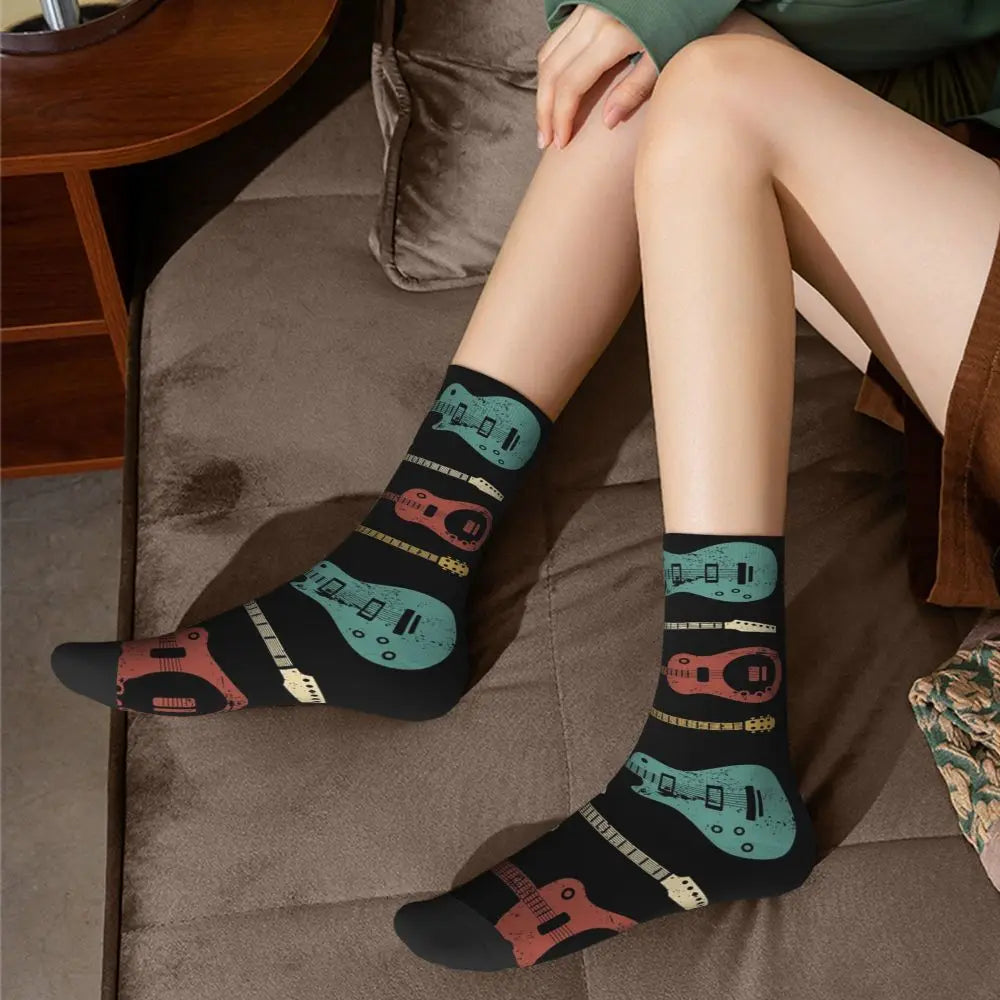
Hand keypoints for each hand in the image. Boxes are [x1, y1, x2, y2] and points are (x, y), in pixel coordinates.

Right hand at [536, 5, 656, 149]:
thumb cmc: (680, 22)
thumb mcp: (663, 58)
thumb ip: (635, 89)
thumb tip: (607, 122)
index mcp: (611, 36)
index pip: (571, 85)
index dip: (561, 118)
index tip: (560, 143)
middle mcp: (591, 21)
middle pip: (551, 72)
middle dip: (544, 111)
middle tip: (545, 141)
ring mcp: (584, 11)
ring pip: (548, 56)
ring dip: (543, 91)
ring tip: (546, 121)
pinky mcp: (583, 7)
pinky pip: (555, 40)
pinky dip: (549, 69)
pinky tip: (553, 91)